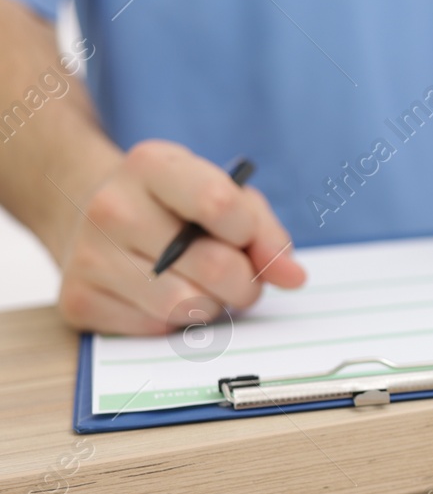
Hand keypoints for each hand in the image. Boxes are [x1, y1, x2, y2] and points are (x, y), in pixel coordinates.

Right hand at [54, 140, 305, 334]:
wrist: (91, 218)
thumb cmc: (177, 207)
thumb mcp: (226, 197)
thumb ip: (265, 232)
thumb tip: (294, 276)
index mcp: (151, 165)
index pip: (219, 204)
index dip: (249, 233)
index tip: (245, 238)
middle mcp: (111, 206)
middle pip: (214, 266)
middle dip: (245, 283)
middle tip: (241, 279)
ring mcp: (88, 255)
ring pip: (186, 305)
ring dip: (213, 306)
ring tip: (203, 286)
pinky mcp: (77, 300)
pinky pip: (155, 328)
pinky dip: (175, 322)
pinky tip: (163, 296)